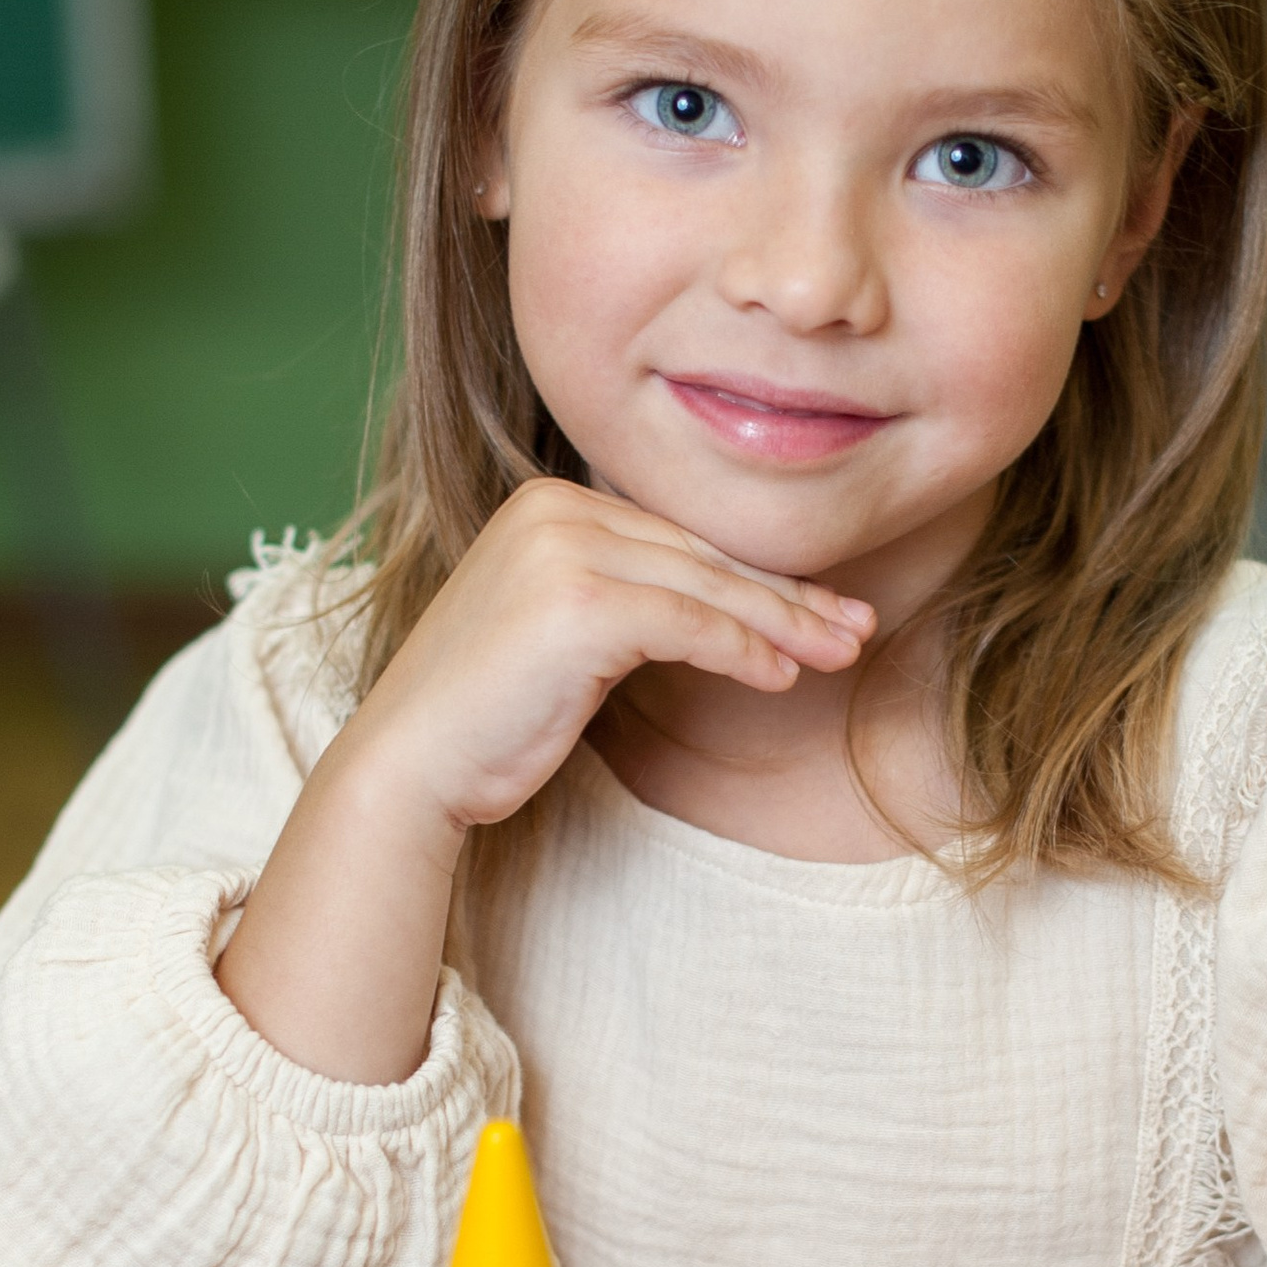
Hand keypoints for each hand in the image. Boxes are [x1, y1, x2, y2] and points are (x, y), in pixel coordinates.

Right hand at [219, 482, 870, 1085]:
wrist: (410, 764)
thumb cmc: (488, 716)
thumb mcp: (566, 635)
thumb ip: (631, 602)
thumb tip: (731, 613)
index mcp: (549, 502)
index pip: (677, 540)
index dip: (757, 578)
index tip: (823, 609)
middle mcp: (554, 508)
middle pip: (699, 556)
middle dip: (787, 596)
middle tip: (856, 627)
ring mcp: (561, 548)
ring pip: (706, 585)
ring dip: (785, 623)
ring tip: (844, 652)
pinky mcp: (577, 601)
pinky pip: (689, 623)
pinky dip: (744, 649)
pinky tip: (783, 676)